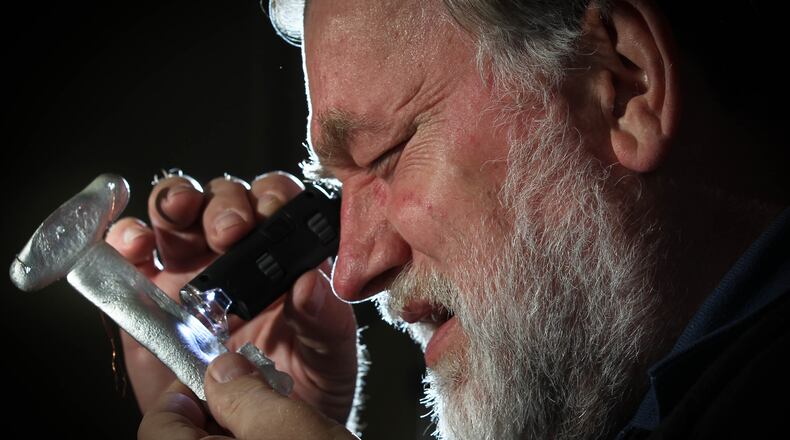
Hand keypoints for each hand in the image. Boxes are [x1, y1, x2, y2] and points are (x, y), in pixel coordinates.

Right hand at [106, 171, 356, 423]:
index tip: (273, 212)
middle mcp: (237, 255)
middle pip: (225, 200)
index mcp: (283, 259)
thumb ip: (325, 320)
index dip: (274, 196)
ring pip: (176, 212)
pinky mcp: (148, 295)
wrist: (252, 431)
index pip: (279, 204)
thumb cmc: (303, 389)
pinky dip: (126, 237)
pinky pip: (130, 254)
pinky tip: (134, 244)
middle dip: (225, 204)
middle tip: (230, 229)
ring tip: (180, 214)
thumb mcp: (328, 357)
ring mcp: (190, 270)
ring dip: (176, 201)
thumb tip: (310, 283)